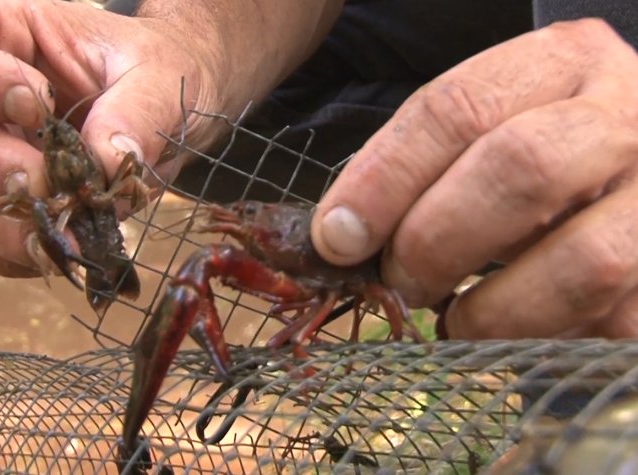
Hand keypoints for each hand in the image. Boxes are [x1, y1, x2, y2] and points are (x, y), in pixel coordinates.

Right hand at [0, 0, 222, 275]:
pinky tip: (55, 250)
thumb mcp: (160, 76)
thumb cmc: (153, 75)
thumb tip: (108, 161)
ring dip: (1, 220)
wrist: (168, 118)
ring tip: (61, 232)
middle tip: (41, 182)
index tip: (34, 107)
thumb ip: (137, 111)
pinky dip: (8, 253)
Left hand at [311, 19, 637, 338]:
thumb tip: (343, 237)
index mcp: (563, 61)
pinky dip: (544, 340)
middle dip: (436, 240)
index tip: (339, 238)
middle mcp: (627, 115)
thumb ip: (419, 164)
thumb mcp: (486, 127)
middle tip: (399, 282)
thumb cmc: (539, 146)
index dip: (386, 179)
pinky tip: (513, 330)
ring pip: (583, 262)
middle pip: (521, 169)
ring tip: (456, 321)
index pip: (458, 110)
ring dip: (494, 310)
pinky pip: (610, 323)